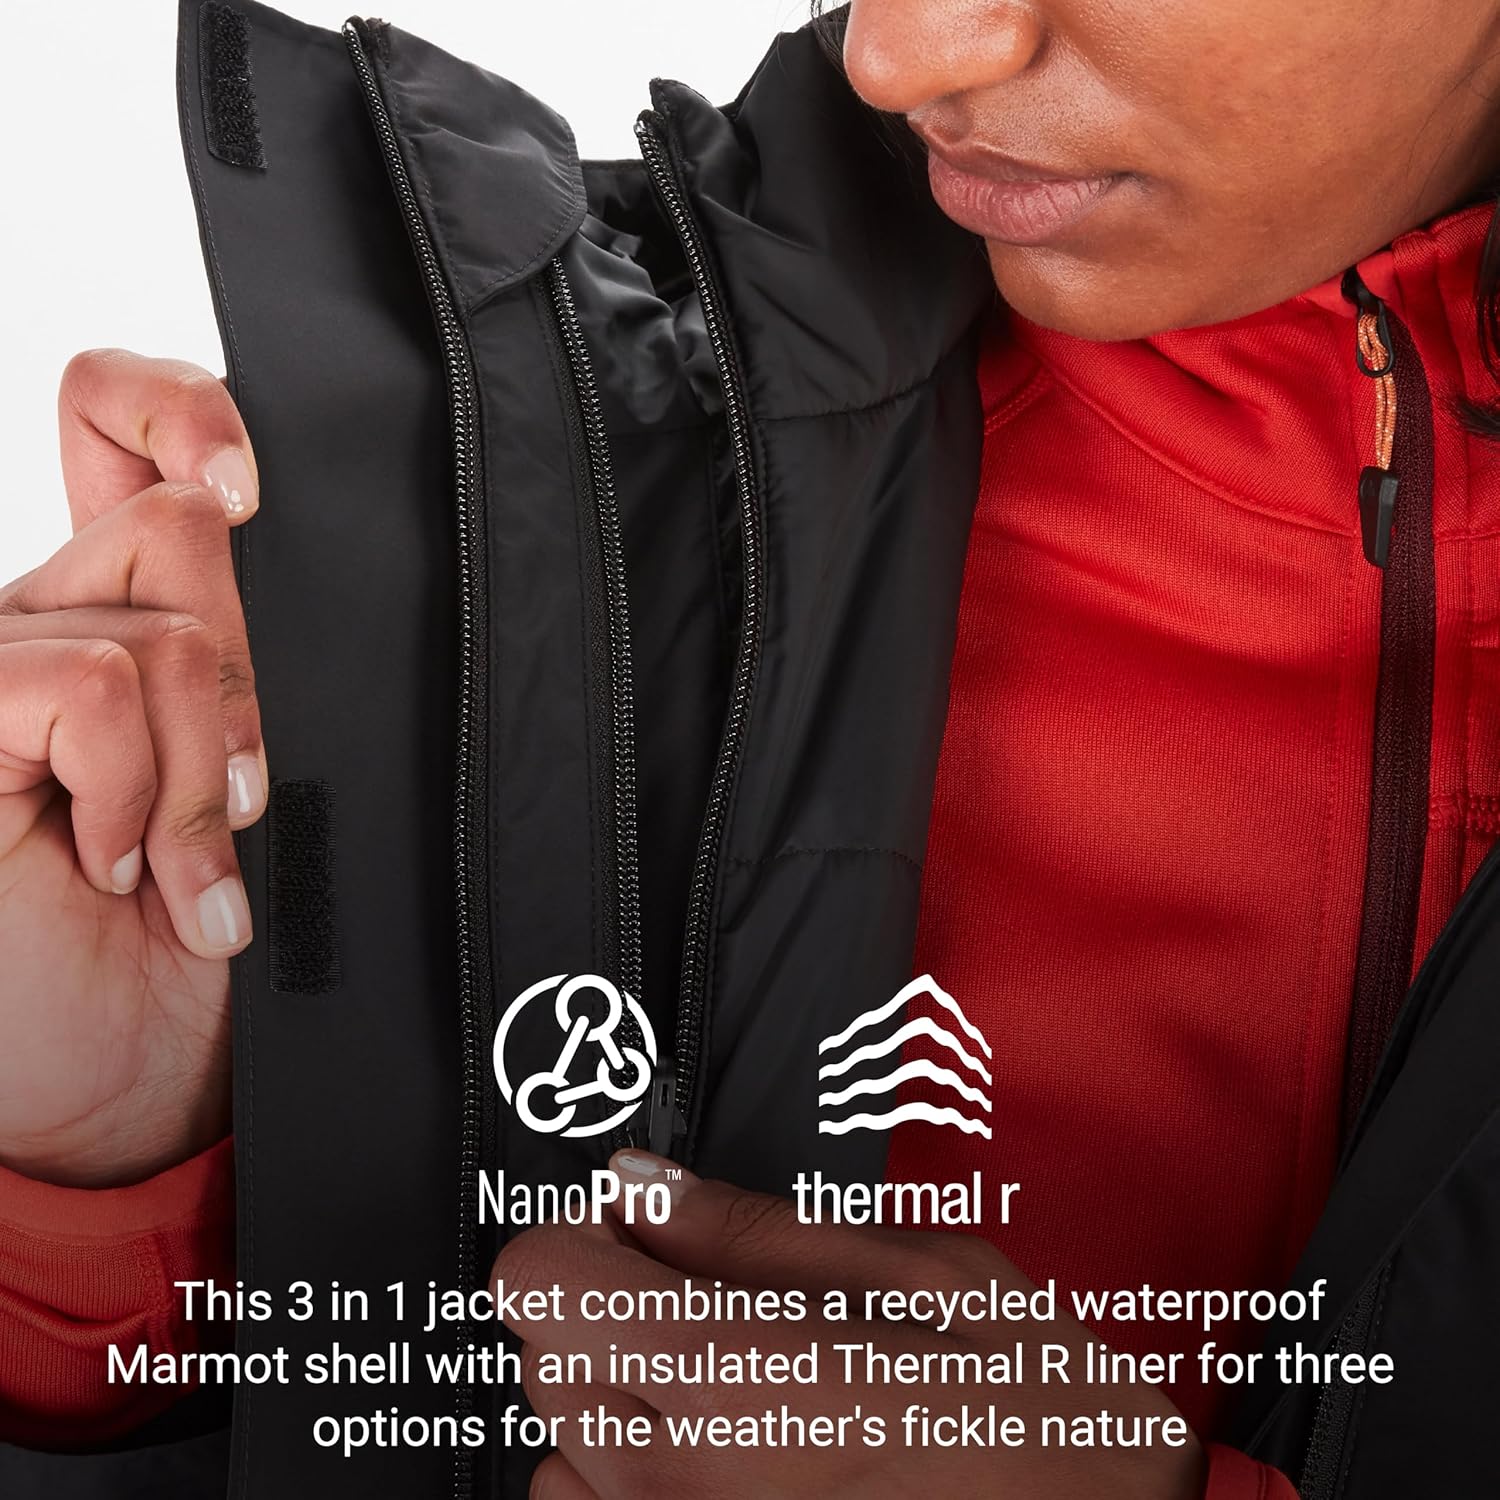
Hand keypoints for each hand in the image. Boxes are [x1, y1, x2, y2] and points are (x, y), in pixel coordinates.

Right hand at [0, 350, 261, 1188]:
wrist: (106, 1090)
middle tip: (233, 808)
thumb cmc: (186, 952)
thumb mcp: (249, 795)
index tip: (254, 488)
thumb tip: (272, 553)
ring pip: (163, 617)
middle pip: (182, 523)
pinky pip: (92, 684)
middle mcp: (38, 622)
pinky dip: (134, 789)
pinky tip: (111, 869)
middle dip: (247, 687)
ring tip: (176, 872)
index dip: (183, 407)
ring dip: (198, 772)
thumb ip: (247, 676)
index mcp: (112, 618)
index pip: (113, 419)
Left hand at [497, 1154, 1206, 1499]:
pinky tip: (746, 1468)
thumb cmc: (1045, 1432)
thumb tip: (641, 1184)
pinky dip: (645, 1492)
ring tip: (744, 1405)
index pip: (536, 1280)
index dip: (588, 1239)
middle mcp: (679, 1486)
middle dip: (612, 1316)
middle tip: (720, 1313)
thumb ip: (756, 1230)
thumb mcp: (924, 1280)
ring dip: (626, 1415)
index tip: (645, 1236)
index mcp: (734, 1378)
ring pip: (564, 1460)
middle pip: (544, 1361)